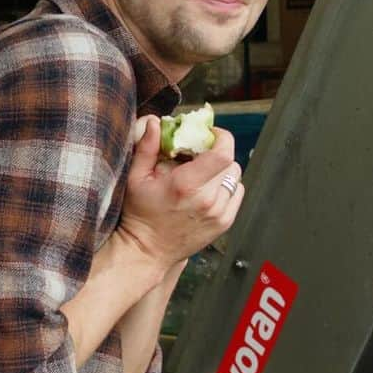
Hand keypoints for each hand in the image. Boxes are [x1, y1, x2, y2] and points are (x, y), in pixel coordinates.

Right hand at [114, 115, 243, 270]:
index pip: (223, 152)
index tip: (208, 134)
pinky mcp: (225, 223)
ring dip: (222, 170)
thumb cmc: (140, 213)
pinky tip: (207, 190)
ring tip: (203, 174)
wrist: (148, 250)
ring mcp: (219, 213)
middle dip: (217, 153)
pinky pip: (237, 193)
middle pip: (230, 162)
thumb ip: (147, 147)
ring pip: (235, 177)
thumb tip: (156, 122)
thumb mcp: (135, 178)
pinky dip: (226, 187)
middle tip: (199, 154)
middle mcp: (208, 199)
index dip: (220, 137)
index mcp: (186, 184)